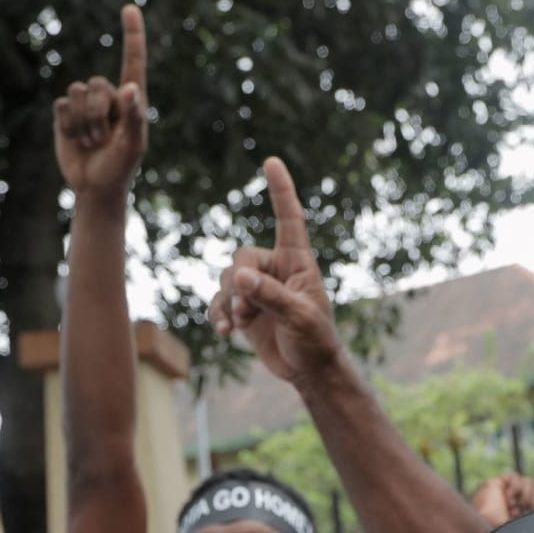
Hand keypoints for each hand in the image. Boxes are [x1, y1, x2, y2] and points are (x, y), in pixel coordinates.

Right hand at [53, 5, 147, 198]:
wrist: (95, 187)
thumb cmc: (120, 168)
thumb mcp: (133, 147)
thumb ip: (135, 118)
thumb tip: (130, 88)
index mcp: (131, 100)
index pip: (133, 61)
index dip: (132, 35)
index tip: (130, 7)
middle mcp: (108, 96)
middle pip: (96, 84)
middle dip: (98, 115)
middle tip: (105, 140)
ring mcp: (85, 104)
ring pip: (76, 91)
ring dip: (84, 123)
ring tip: (93, 142)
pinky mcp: (65, 113)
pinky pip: (62, 105)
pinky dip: (69, 127)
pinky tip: (77, 140)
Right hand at [209, 159, 343, 384]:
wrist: (308, 370)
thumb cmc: (315, 341)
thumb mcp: (298, 317)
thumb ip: (270, 295)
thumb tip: (238, 277)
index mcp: (298, 263)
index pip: (289, 220)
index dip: (281, 191)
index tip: (272, 162)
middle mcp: (275, 270)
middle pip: (242, 257)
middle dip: (239, 282)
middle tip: (247, 309)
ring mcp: (258, 289)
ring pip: (227, 280)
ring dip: (228, 301)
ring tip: (239, 323)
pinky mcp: (244, 308)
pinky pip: (220, 301)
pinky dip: (218, 313)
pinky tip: (223, 331)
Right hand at [471, 473, 533, 526]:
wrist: (490, 530)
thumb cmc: (510, 532)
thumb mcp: (533, 519)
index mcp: (525, 516)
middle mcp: (516, 504)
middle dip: (533, 502)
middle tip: (523, 513)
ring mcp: (506, 495)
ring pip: (528, 483)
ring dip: (524, 497)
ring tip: (513, 508)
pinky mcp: (495, 485)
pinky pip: (514, 477)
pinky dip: (515, 487)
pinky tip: (508, 498)